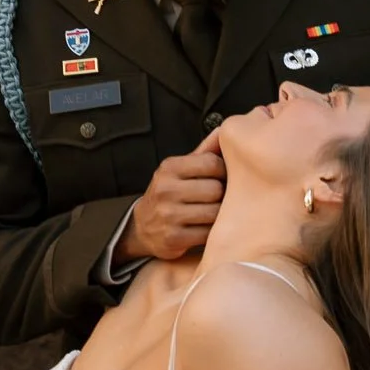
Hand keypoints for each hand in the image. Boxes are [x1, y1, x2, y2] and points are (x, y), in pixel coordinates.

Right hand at [113, 139, 225, 266]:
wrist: (142, 227)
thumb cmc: (170, 193)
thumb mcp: (180, 169)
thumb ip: (204, 151)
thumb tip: (226, 129)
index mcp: (169, 168)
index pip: (212, 163)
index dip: (223, 171)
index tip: (220, 178)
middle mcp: (165, 190)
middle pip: (215, 189)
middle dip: (221, 195)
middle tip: (217, 199)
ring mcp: (168, 216)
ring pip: (214, 213)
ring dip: (218, 215)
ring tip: (211, 213)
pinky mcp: (173, 239)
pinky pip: (207, 234)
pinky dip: (210, 232)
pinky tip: (203, 228)